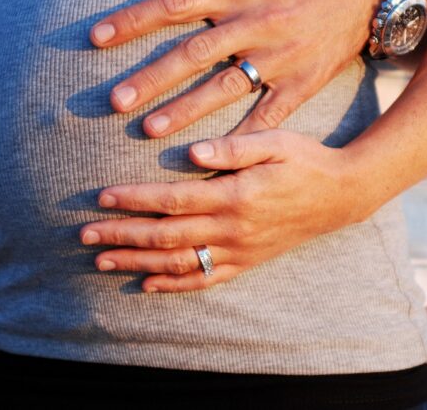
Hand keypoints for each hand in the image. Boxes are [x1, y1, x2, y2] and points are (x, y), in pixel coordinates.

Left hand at [79, 130, 368, 291]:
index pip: (173, 200)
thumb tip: (192, 153)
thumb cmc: (305, 161)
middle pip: (166, 235)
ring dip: (137, 261)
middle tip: (85, 235)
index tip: (101, 197)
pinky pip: (205, 279)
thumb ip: (234, 147)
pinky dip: (173, 285)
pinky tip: (146, 284)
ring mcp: (239, 250)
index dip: (135, 199)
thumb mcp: (276, 142)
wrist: (341, 195)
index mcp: (235, 195)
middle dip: (123, 235)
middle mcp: (232, 229)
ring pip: (179, 262)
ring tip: (102, 261)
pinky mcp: (246, 262)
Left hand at [90, 0, 383, 135]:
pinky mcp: (301, 85)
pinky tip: (212, 158)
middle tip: (114, 102)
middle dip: (152, 77)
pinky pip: (267, 116)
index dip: (135, 18)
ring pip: (225, 88)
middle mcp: (255, 24)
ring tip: (149, 131)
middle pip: (195, 53)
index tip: (96, 38)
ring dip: (185, 111)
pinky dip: (240, 137)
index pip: (177, 3)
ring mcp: (279, 58)